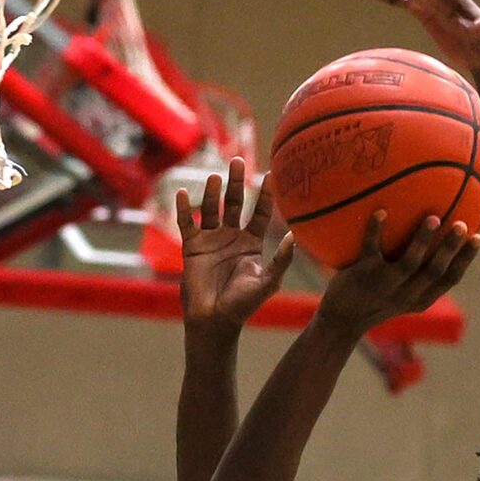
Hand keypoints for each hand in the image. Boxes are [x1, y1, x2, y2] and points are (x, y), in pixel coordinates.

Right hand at [177, 159, 296, 332]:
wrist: (215, 320)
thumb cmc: (244, 304)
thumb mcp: (268, 281)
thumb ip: (282, 260)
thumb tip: (296, 236)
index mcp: (252, 243)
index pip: (260, 213)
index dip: (265, 195)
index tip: (271, 174)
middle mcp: (232, 237)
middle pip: (234, 202)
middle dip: (236, 182)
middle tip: (237, 160)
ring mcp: (211, 239)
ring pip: (211, 209)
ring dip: (212, 193)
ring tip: (216, 177)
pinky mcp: (192, 246)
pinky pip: (186, 223)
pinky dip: (184, 208)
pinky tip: (183, 192)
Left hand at [317, 212, 479, 338]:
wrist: (343, 318)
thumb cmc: (376, 298)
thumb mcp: (402, 293)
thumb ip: (419, 273)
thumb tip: (435, 232)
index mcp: (421, 299)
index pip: (449, 279)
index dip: (465, 259)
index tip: (478, 237)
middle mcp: (406, 295)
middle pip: (434, 271)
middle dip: (450, 249)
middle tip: (462, 225)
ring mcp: (385, 286)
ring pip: (408, 263)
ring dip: (422, 241)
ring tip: (433, 218)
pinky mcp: (363, 276)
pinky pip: (371, 250)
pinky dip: (375, 231)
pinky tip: (380, 211)